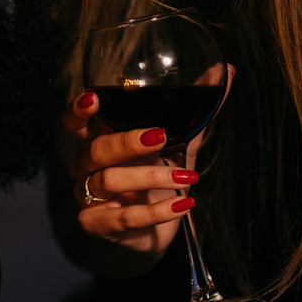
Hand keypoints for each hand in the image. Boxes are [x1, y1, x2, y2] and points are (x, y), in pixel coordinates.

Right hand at [63, 64, 233, 258]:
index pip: (75, 123)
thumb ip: (195, 113)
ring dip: (151, 176)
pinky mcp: (98, 225)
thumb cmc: (158, 179)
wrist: (155, 229)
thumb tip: (225, 72)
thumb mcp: (178, 145)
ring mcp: (88, 197)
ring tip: (188, 176)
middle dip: (127, 143)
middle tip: (160, 137)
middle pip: (95, 150)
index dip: (78, 111)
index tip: (93, 97)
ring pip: (109, 181)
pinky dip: (156, 211)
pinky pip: (124, 217)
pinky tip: (183, 203)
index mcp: (98, 141)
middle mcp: (86, 167)